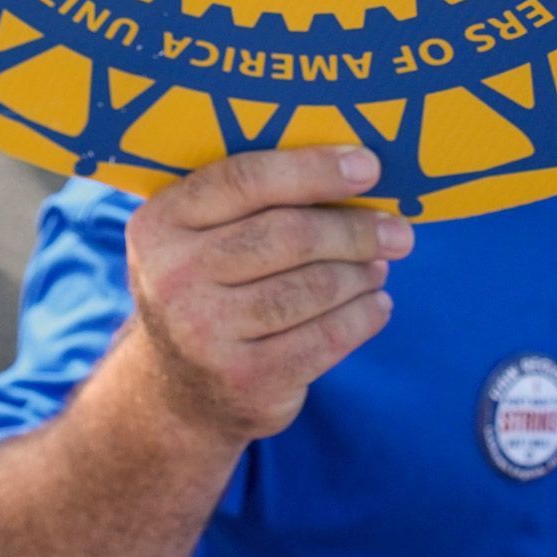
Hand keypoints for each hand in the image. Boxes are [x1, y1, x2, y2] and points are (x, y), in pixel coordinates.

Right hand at [120, 146, 410, 446]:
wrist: (180, 391)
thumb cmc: (208, 289)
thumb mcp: (197, 239)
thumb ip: (249, 202)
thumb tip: (354, 172)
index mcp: (160, 223)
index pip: (245, 181)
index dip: (313, 170)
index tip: (368, 166)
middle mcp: (174, 276)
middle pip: (289, 235)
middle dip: (354, 230)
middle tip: (396, 231)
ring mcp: (207, 332)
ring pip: (314, 287)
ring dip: (361, 274)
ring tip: (378, 267)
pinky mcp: (246, 378)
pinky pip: (327, 337)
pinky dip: (364, 316)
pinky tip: (376, 304)